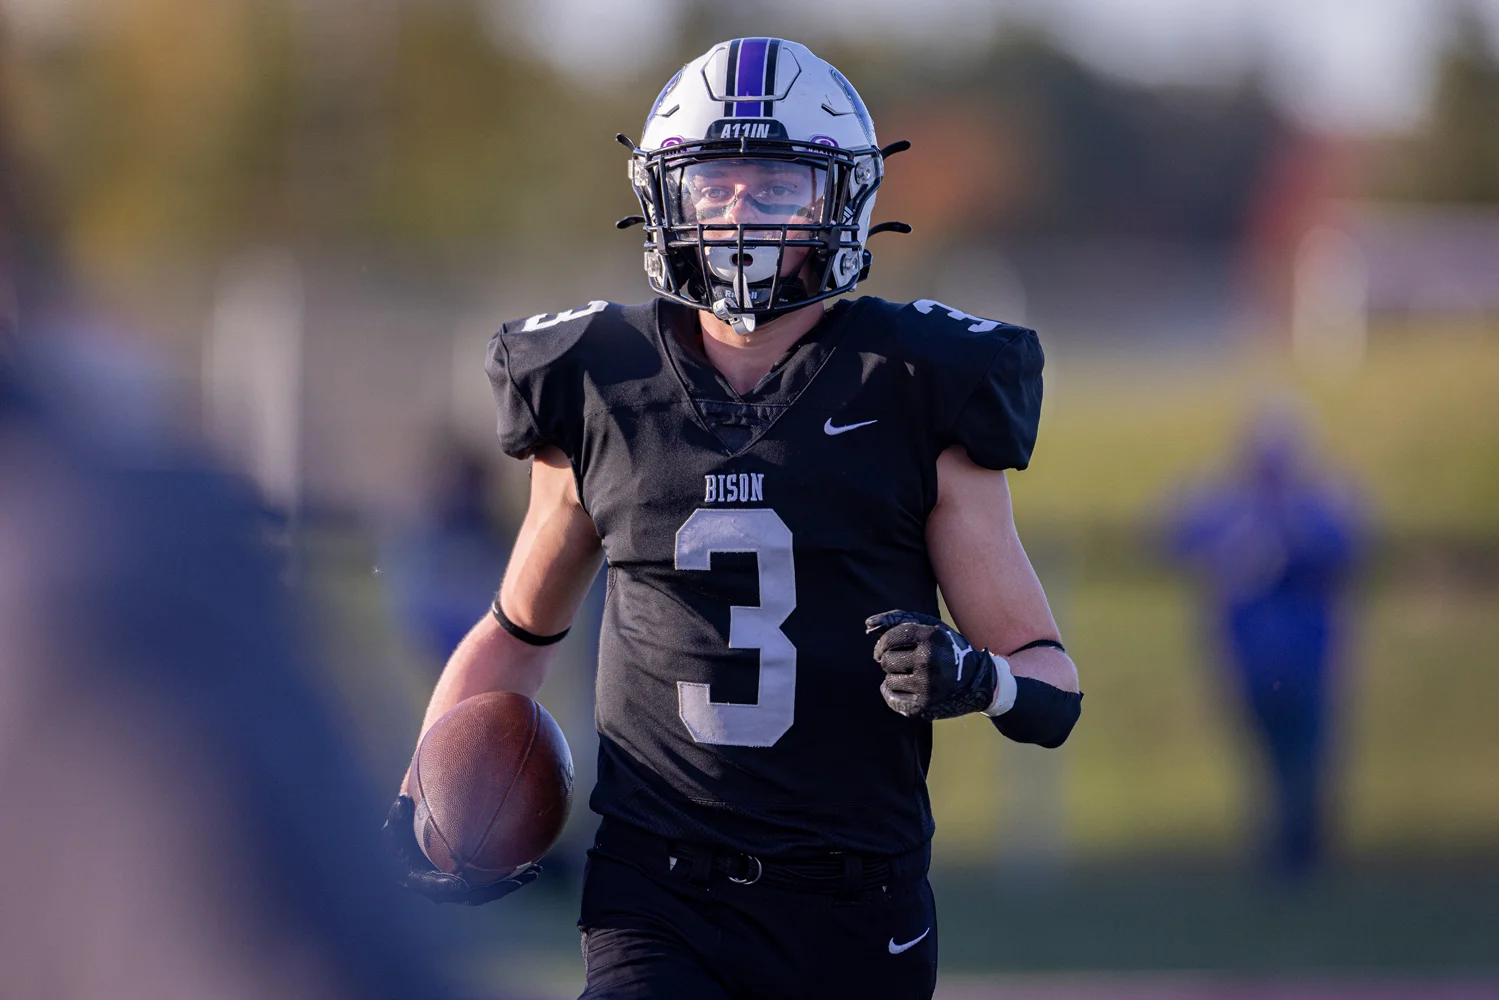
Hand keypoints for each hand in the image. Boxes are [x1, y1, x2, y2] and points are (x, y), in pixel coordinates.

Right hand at [382, 795, 538, 904]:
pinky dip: (509, 873)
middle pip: (470, 895)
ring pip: (486, 891)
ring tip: (535, 871)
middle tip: (517, 881)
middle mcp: (440, 889)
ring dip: (510, 883)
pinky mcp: (469, 880)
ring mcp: (456, 887)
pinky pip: (491, 880)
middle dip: (495, 890)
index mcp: (416, 879)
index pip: (430, 886)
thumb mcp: (392, 826)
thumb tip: (402, 801)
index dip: (443, 887)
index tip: (459, 884)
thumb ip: (396, 817)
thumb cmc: (397, 835)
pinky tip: (531, 862)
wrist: (406, 848)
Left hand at [865, 610, 1002, 720]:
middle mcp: (929, 661)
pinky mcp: (924, 706)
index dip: (882, 645)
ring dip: (896, 678)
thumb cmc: (947, 649)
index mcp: (931, 637)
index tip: (883, 650)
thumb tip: (868, 624)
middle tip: (906, 664)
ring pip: (888, 680)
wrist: (978, 682)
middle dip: (891, 661)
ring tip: (913, 676)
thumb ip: (898, 620)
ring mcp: (927, 685)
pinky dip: (893, 694)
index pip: (890, 638)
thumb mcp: (931, 628)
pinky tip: (905, 689)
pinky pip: (892, 699)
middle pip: (886, 661)